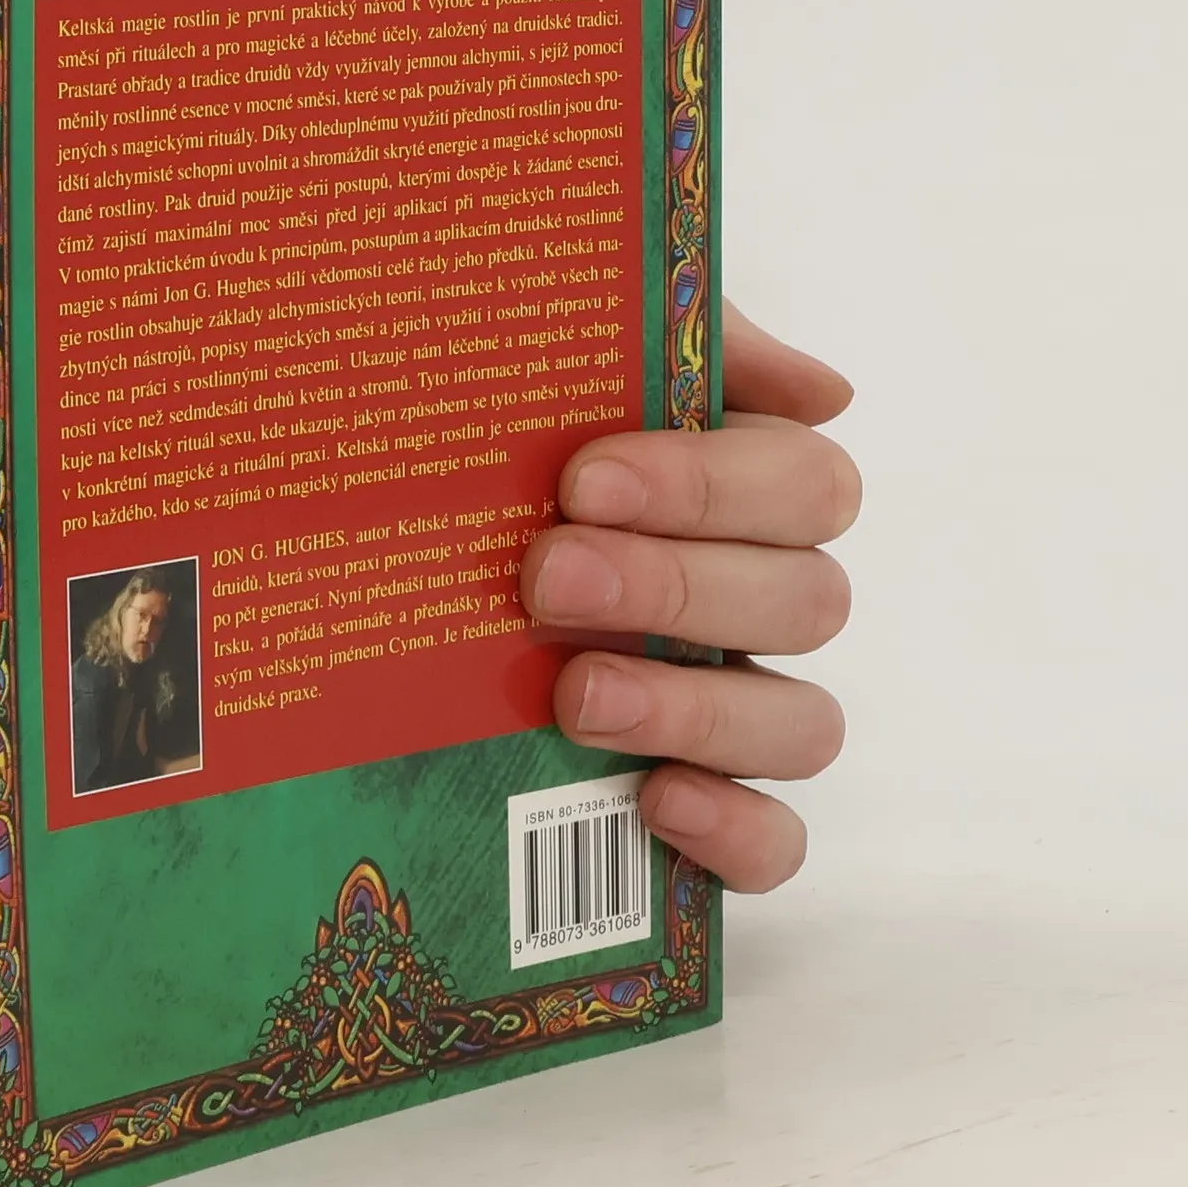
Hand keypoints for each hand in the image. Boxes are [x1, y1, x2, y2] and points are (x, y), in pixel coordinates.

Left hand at [516, 304, 858, 892]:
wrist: (366, 544)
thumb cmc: (479, 438)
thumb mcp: (550, 355)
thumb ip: (682, 342)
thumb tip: (821, 388)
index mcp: (736, 491)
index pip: (804, 485)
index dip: (710, 486)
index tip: (581, 479)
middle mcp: (750, 601)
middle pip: (807, 602)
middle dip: (676, 589)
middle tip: (545, 576)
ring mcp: (731, 710)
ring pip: (804, 724)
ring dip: (698, 707)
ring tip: (574, 694)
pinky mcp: (698, 807)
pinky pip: (776, 844)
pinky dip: (738, 832)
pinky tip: (655, 797)